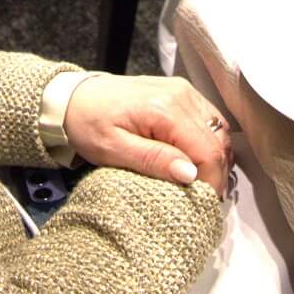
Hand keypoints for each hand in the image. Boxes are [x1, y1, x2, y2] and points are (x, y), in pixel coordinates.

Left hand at [63, 75, 232, 197]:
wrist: (73, 97)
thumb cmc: (88, 125)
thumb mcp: (113, 150)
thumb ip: (153, 160)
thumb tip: (190, 174)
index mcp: (165, 109)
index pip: (208, 151)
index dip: (211, 181)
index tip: (203, 203)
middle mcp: (181, 94)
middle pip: (219, 141)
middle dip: (215, 173)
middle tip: (201, 197)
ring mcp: (184, 90)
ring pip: (220, 130)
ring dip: (214, 158)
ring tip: (198, 180)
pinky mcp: (182, 91)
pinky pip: (210, 120)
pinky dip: (208, 142)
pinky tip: (194, 158)